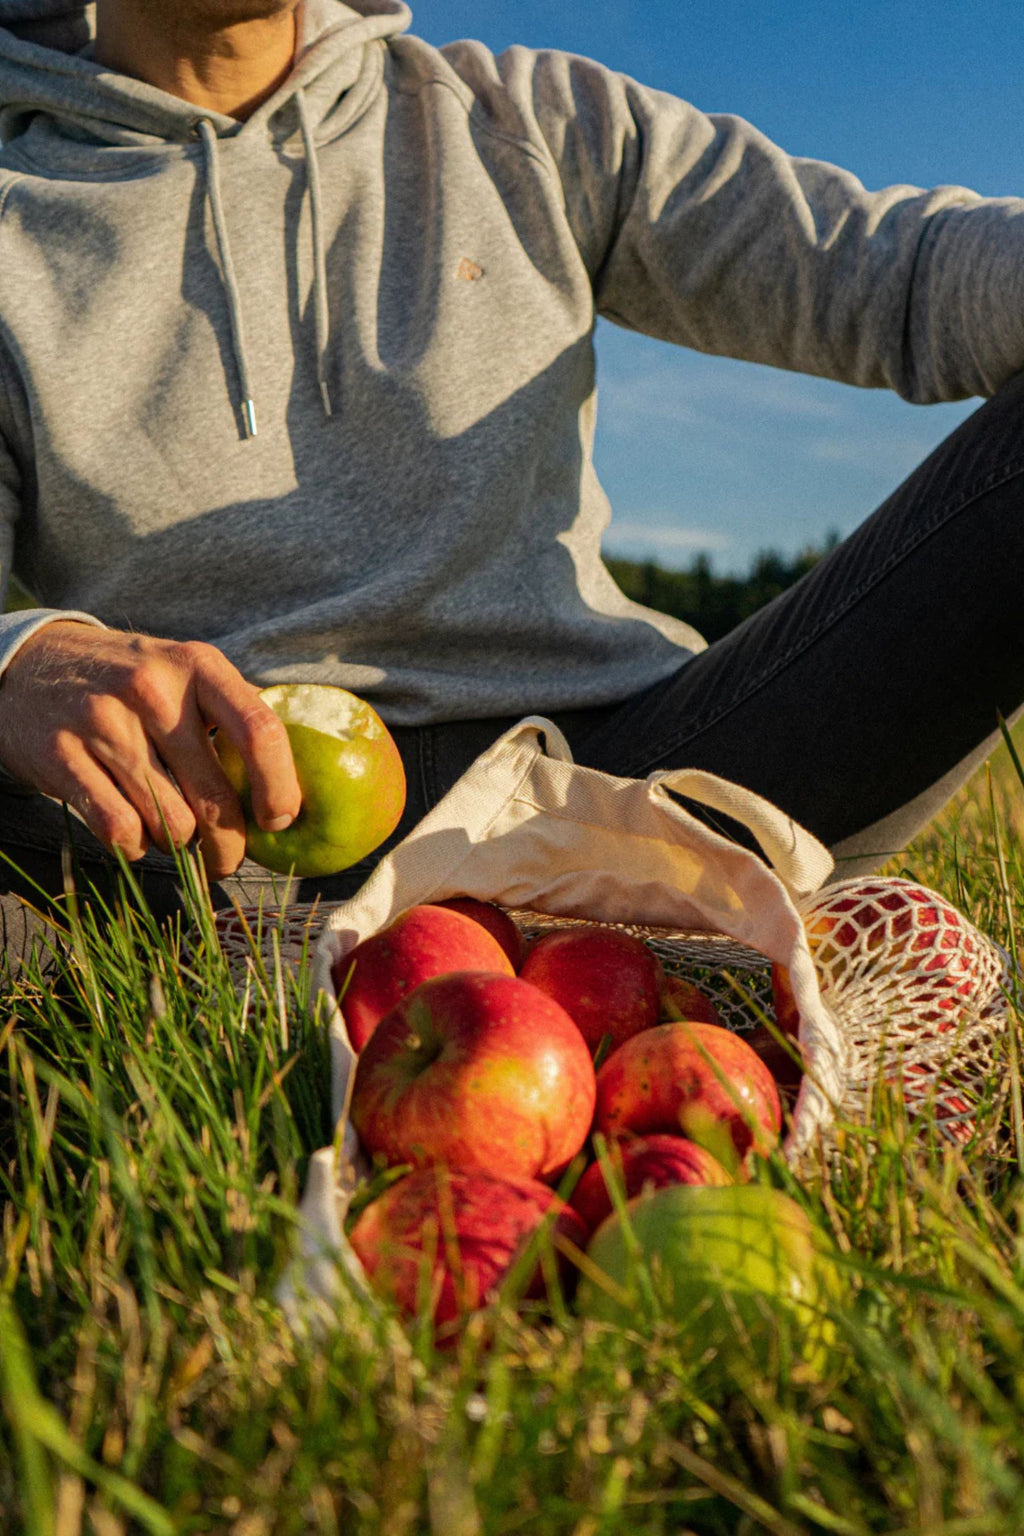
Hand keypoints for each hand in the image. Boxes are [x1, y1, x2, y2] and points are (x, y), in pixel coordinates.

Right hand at [0, 623, 301, 878]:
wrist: (32, 664)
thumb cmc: (131, 680)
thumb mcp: (185, 671)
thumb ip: (237, 711)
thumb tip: (298, 779)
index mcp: (197, 666)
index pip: (259, 731)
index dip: (279, 788)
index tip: (279, 820)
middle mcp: (152, 690)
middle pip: (214, 799)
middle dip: (229, 846)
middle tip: (228, 860)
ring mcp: (103, 723)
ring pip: (170, 824)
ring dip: (178, 845)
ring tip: (172, 832)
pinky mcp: (63, 756)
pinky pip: (120, 831)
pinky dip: (134, 846)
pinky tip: (135, 833)